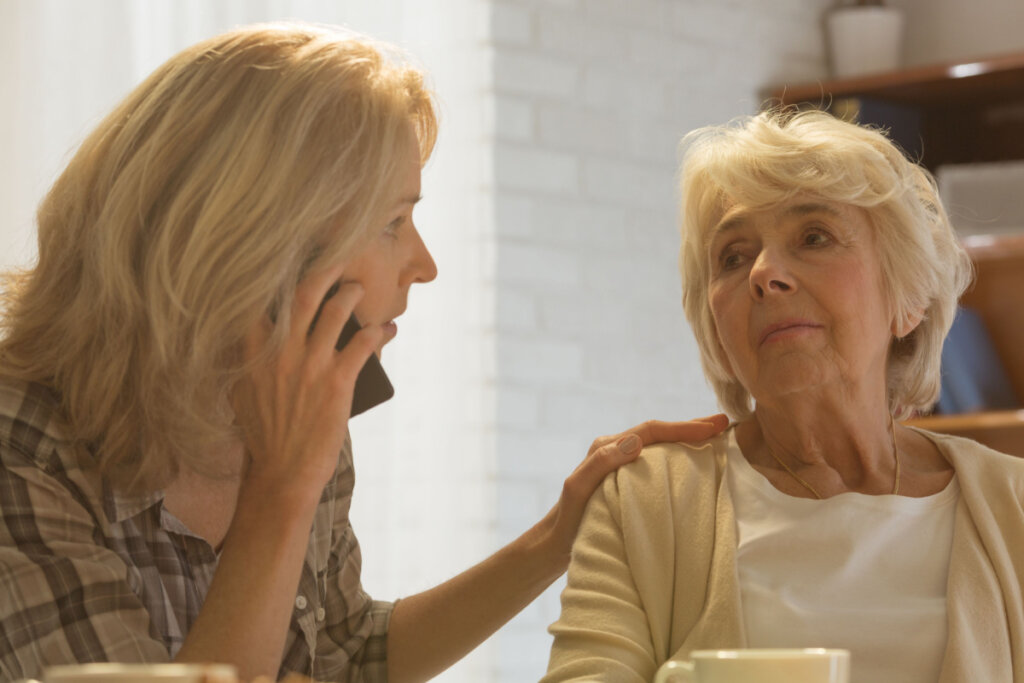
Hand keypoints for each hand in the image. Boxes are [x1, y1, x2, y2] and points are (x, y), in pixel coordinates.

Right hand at [232, 262, 383, 502]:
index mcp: (252, 350)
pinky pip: (363, 343)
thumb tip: (253, 331)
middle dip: (326, 266)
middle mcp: (280, 350)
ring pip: (337, 311)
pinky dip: (380, 332)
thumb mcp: (241, 391)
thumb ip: (245, 358)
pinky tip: (389, 329)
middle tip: (339, 252)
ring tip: (359, 289)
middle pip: (305, 292)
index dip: (277, 269)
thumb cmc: (263, 433)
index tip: (290, 250)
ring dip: (352, 294)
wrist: (282, 472)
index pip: (261, 296)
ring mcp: (309, 364)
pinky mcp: (337, 382)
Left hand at [541, 415, 728, 567]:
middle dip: (691, 426)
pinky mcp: (629, 481)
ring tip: (718, 436)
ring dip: (688, 439)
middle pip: (659, 433)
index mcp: (607, 447)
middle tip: (725, 424)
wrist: (557, 543)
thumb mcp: (578, 489)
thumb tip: (635, 442)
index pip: (651, 431)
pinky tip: (696, 461)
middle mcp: (616, 450)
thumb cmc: (567, 519)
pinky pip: (659, 463)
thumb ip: (600, 464)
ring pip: (661, 446)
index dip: (683, 427)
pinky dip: (679, 457)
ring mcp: (623, 465)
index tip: (714, 426)